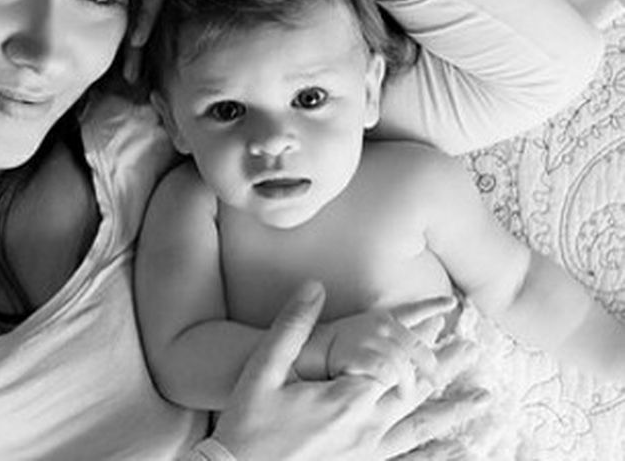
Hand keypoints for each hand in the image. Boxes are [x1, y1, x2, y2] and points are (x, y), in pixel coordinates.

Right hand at [210, 282, 488, 460]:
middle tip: (474, 348)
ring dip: (454, 412)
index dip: (414, 339)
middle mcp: (366, 428)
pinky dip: (439, 456)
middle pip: (416, 390)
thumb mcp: (264, 368)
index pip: (394, 362)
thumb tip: (313, 287)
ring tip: (484, 400)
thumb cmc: (248, 423)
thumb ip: (291, 326)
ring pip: (421, 427)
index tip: (438, 318)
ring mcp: (368, 453)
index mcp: (346, 398)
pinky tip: (460, 452)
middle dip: (445, 366)